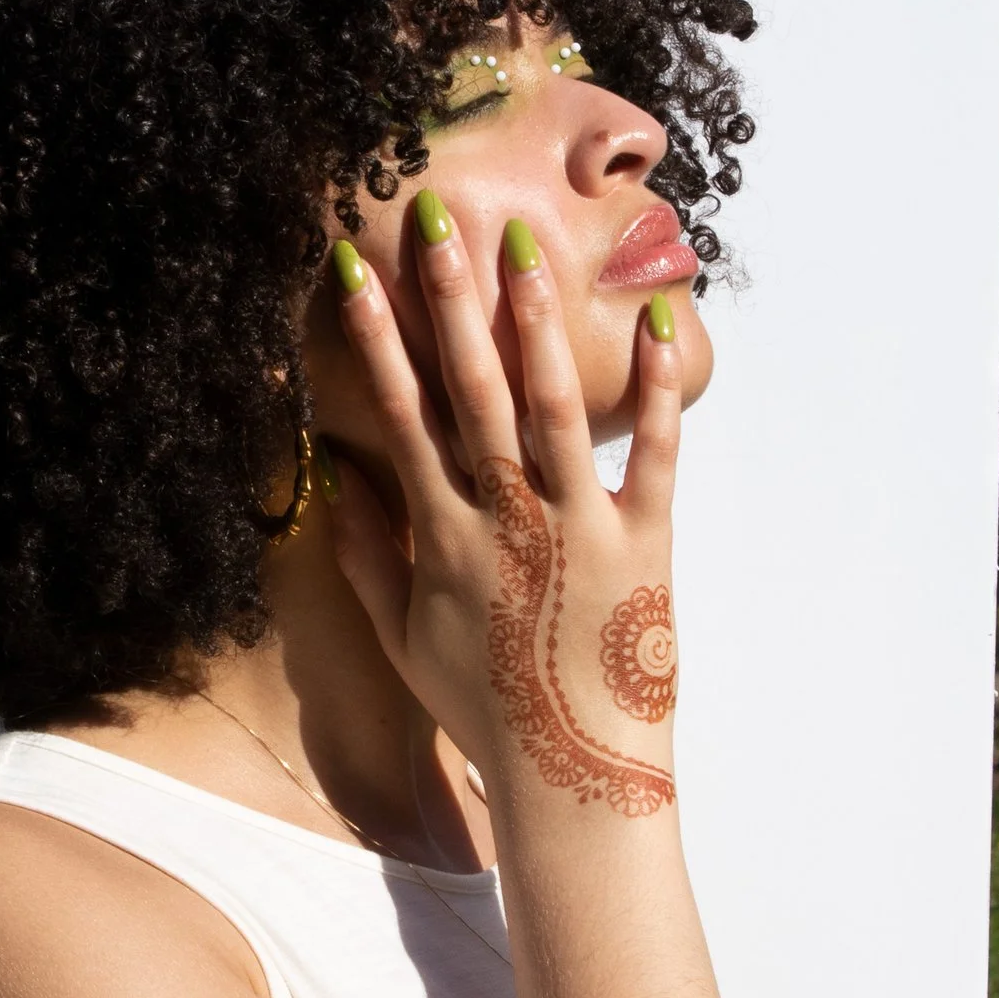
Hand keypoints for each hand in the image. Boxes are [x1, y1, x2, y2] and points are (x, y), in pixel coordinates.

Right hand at [324, 209, 680, 820]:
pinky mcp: (645, 545)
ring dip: (536, 324)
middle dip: (452, 301)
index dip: (376, 338)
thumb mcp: (405, 638)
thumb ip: (368, 557)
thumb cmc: (487, 710)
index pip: (399, 416)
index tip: (355, 268)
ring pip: (552, 407)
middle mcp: (503, 521)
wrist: (570, 776)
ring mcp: (576, 529)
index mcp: (443, 537)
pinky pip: (654, 454)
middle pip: (471, 391)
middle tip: (440, 221)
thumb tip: (333, 481)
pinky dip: (661, 390)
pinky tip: (665, 324)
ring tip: (528, 249)